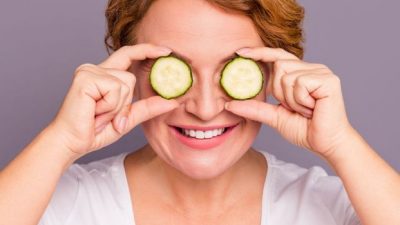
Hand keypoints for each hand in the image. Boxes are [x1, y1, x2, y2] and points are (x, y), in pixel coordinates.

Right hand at [47, 44, 178, 158]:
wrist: (71, 143)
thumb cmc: (95, 131)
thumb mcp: (127, 119)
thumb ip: (148, 108)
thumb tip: (173, 101)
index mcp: (103, 75)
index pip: (128, 55)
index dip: (147, 50)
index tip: (167, 51)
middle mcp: (95, 69)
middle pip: (131, 77)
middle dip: (126, 104)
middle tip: (110, 119)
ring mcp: (89, 71)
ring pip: (125, 83)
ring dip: (117, 107)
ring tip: (99, 116)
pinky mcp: (85, 78)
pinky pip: (115, 89)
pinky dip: (110, 107)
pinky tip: (94, 113)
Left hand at [225, 47, 353, 157]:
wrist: (325, 144)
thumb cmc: (305, 129)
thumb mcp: (274, 117)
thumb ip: (255, 108)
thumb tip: (229, 105)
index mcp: (300, 73)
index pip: (277, 56)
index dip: (259, 52)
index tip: (240, 52)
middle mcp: (312, 68)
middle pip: (279, 65)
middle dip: (279, 92)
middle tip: (294, 108)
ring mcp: (321, 72)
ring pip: (287, 76)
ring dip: (291, 99)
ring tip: (305, 110)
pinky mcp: (328, 79)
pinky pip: (300, 83)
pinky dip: (300, 100)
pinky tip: (313, 108)